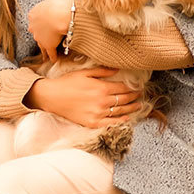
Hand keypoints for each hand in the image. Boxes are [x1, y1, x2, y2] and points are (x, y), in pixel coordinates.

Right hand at [26, 67, 141, 129]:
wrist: (52, 97)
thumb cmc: (67, 83)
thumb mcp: (85, 73)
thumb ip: (102, 71)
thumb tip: (117, 69)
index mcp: (101, 88)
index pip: (123, 88)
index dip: (132, 87)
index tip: (138, 86)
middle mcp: (102, 102)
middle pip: (124, 99)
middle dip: (134, 97)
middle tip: (140, 95)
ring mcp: (98, 114)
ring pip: (120, 111)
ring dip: (131, 108)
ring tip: (138, 105)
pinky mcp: (93, 123)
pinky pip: (111, 123)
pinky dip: (120, 120)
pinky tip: (126, 118)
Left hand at [27, 0, 70, 59]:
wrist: (59, 15)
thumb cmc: (56, 5)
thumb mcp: (50, 1)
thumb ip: (48, 6)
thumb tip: (52, 6)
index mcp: (32, 14)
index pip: (34, 19)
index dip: (40, 22)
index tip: (43, 24)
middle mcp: (33, 27)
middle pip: (36, 32)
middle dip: (40, 34)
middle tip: (46, 37)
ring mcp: (40, 37)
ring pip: (41, 44)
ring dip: (43, 49)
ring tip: (45, 55)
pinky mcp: (48, 45)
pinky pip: (50, 53)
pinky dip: (52, 57)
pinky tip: (53, 61)